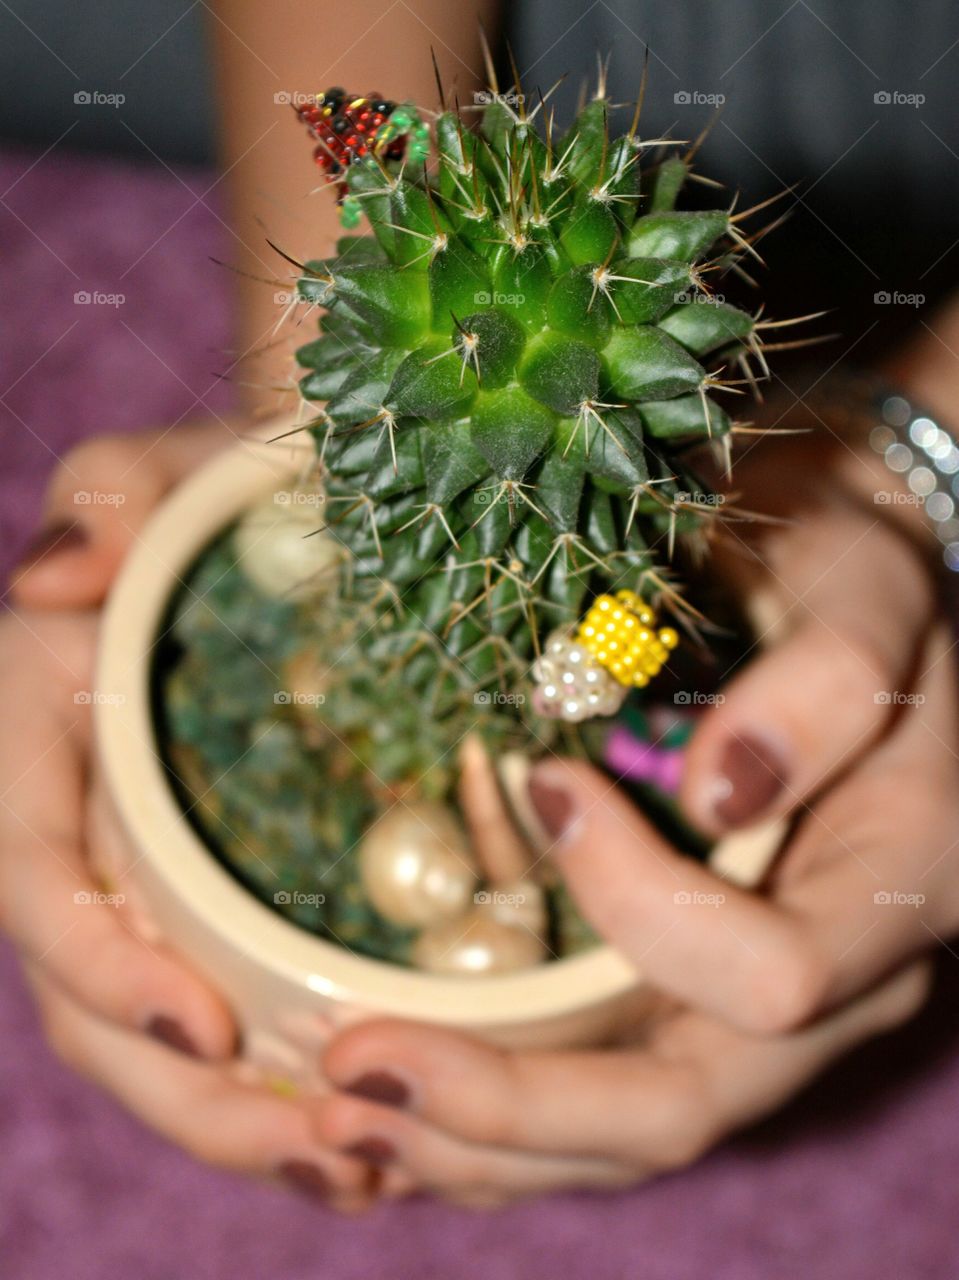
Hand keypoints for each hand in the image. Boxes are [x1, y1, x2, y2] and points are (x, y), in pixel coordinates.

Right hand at [3, 426, 373, 1207]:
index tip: (201, 1032)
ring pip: (168, 1035)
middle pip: (95, 999)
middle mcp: (85, 826)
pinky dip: (289, 1084)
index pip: (35, 877)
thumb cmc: (226, 500)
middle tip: (329, 1147)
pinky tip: (381, 1134)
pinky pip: (239, 1013)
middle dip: (193, 1096)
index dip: (97, 966)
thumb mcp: (168, 471)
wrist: (295, 538)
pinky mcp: (230, 901)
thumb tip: (47, 581)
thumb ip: (104, 499)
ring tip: (364, 1166)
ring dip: (250, 1122)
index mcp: (40, 736)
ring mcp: (154, 876)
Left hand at [313, 430, 954, 1204]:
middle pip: (677, 1106)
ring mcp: (744, 1008)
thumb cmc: (847, 582)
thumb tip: (723, 787)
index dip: (645, 906)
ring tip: (336, 1106)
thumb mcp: (867, 587)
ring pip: (622, 1134)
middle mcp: (828, 984)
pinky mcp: (681, 1000)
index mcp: (888, 892)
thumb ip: (830, 683)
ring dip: (475, 1139)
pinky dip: (486, 1123)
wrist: (833, 610)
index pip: (768, 975)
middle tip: (350, 1069)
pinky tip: (391, 1103)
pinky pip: (592, 1102)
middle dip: (510, 1106)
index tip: (548, 786)